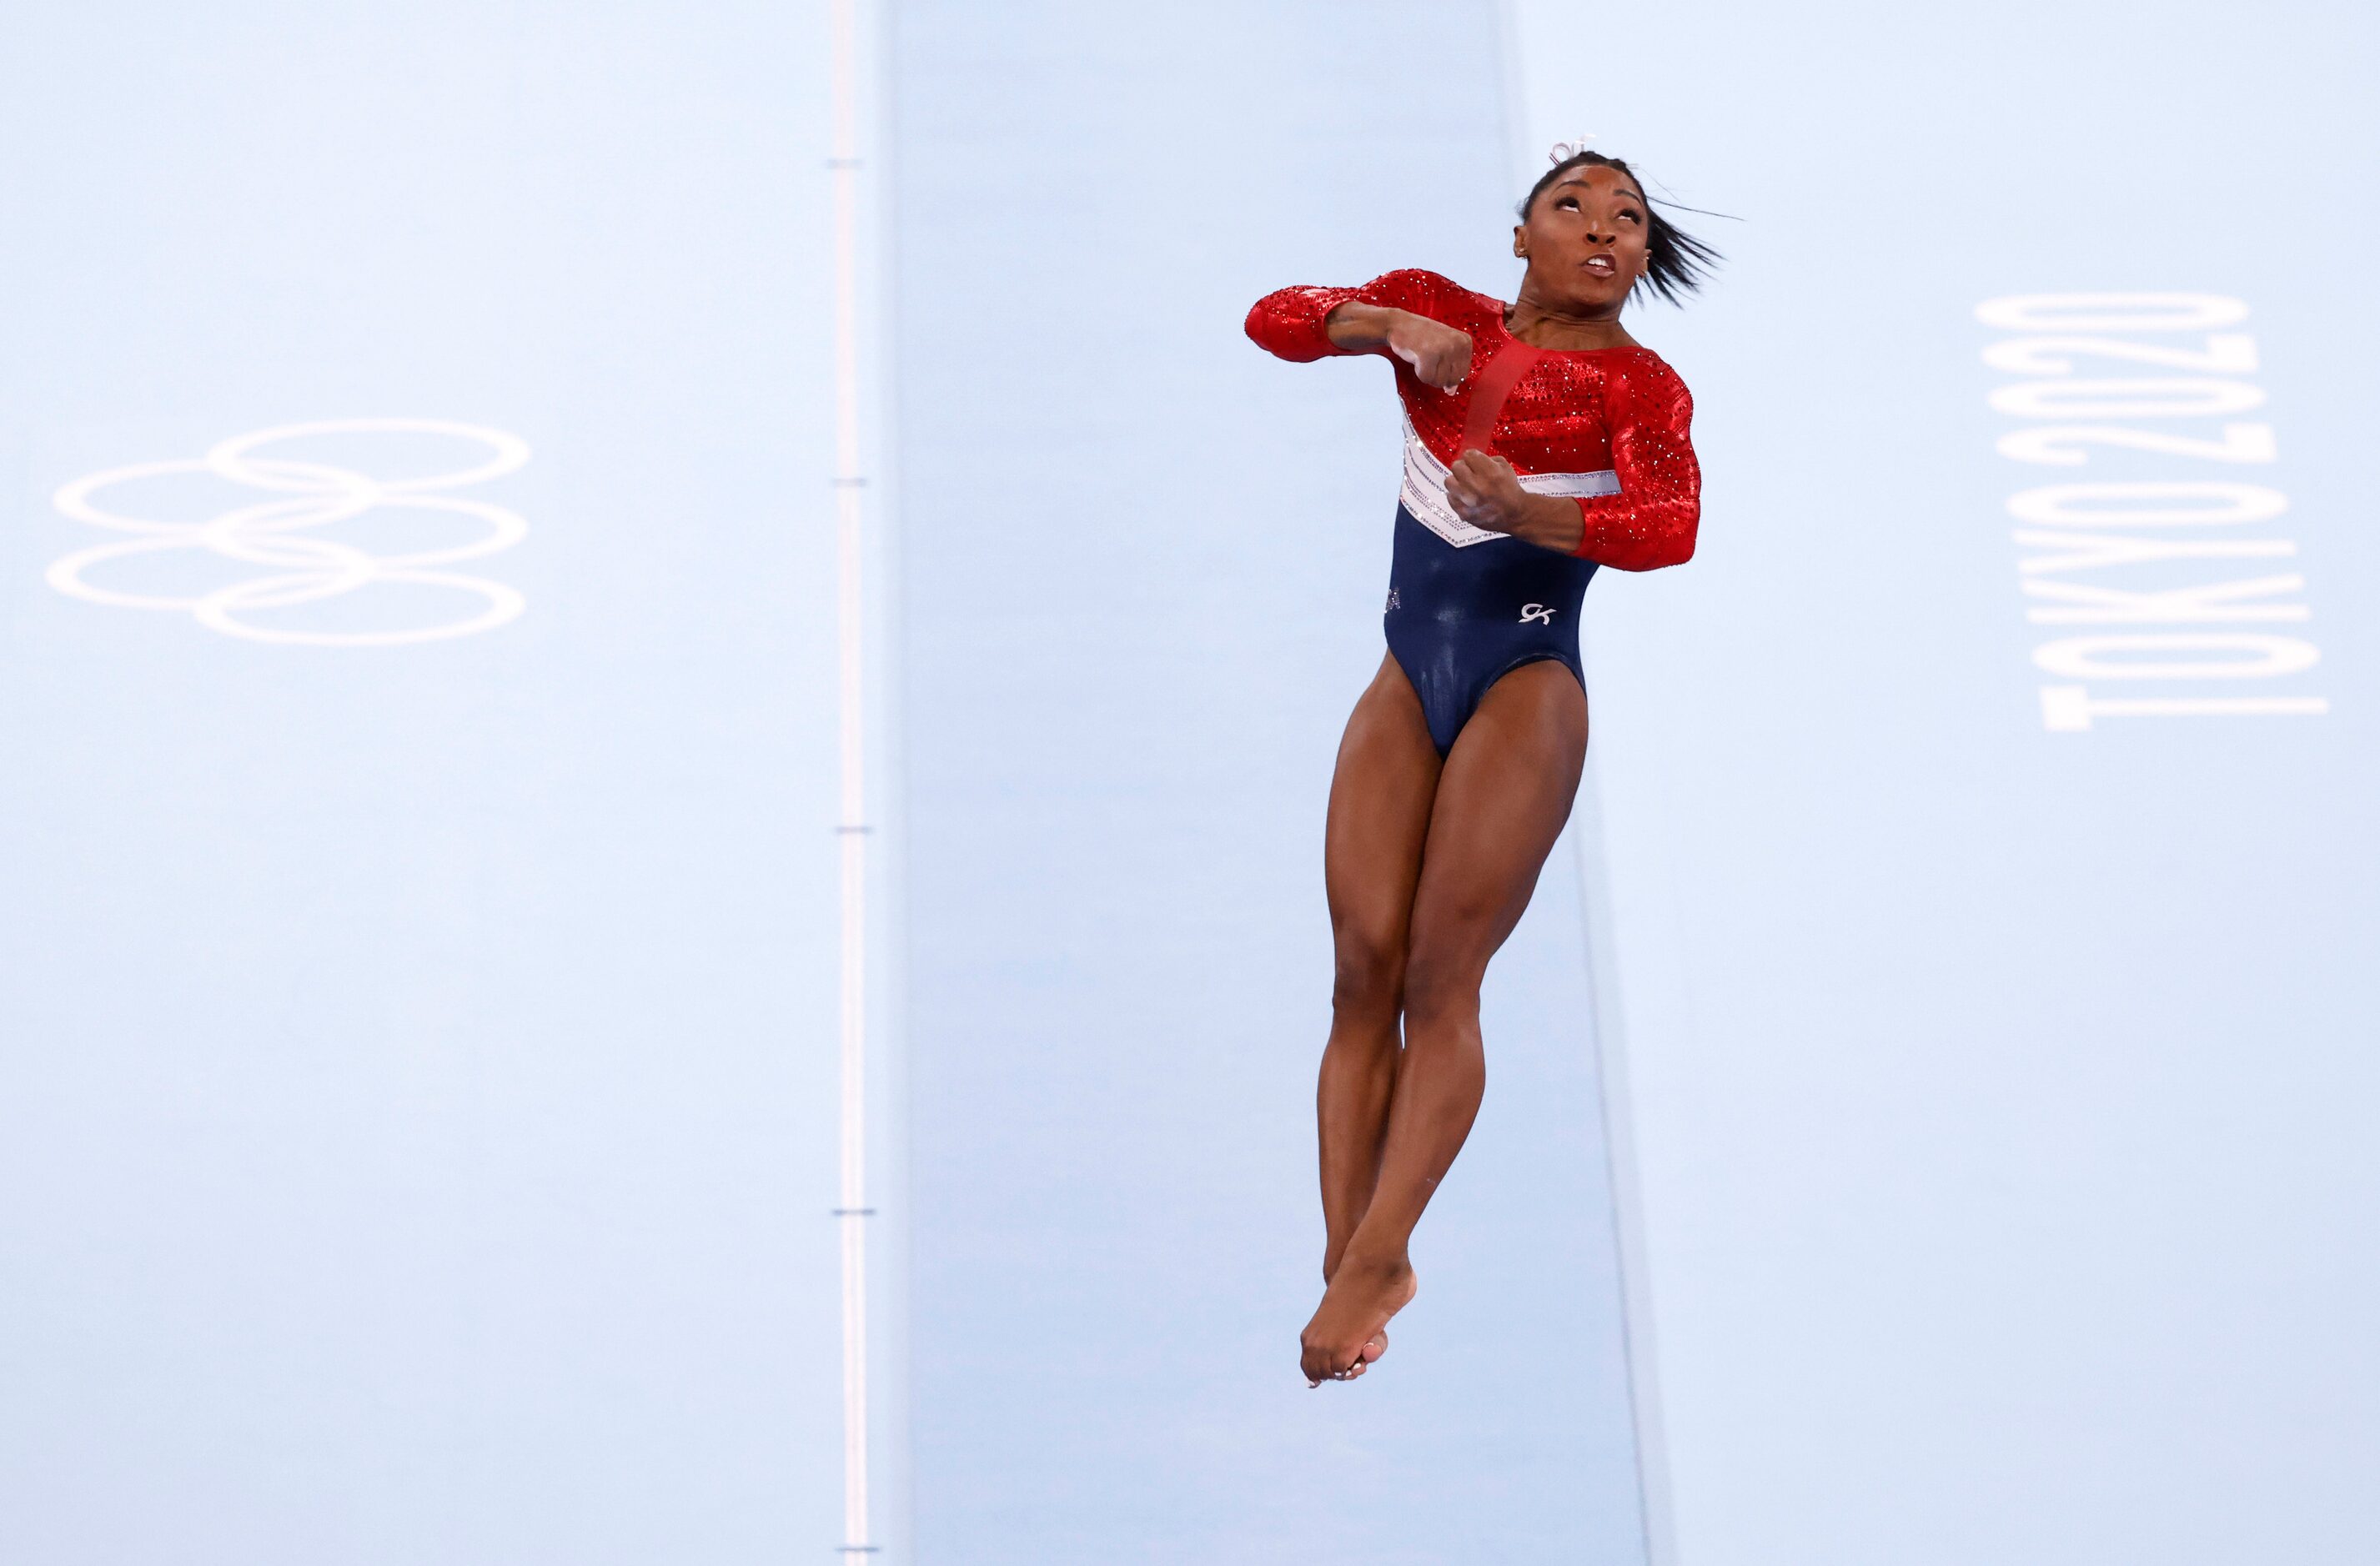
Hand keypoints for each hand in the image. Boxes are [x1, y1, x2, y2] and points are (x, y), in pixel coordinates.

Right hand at [1384, 312, 1472, 391]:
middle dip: (1438, 375)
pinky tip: (1417, 357)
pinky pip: (1426, 378)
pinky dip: (1419, 372)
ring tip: (1423, 356)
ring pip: (1440, 382)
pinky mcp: (1428, 355)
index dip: (1448, 373)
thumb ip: (1451, 369)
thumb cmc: (1420, 335)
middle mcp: (1457, 344)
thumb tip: (1452, 391)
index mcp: (1465, 342)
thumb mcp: (1443, 349)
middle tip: (1430, 359)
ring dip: (1428, 373)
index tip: (1438, 359)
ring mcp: (1443, 349)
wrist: (1398, 324)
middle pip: (1453, 380)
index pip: (1463, 375)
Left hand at [1445, 451, 1583, 551]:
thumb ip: (1492, 461)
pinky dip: (1455, 496)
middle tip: (1469, 470)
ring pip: (1449, 481)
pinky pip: (1450, 499)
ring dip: (1456, 480)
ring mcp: (1470, 502)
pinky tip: (1464, 497)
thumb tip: (1476, 456)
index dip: (1472, 456)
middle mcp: (1479, 487)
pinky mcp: (1465, 514)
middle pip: (1456, 466)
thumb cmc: (1514, 490)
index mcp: (1491, 474)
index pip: (1469, 455)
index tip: (1475, 460)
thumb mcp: (1507, 469)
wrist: (1520, 517)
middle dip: (1463, 466)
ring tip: (1465, 484)